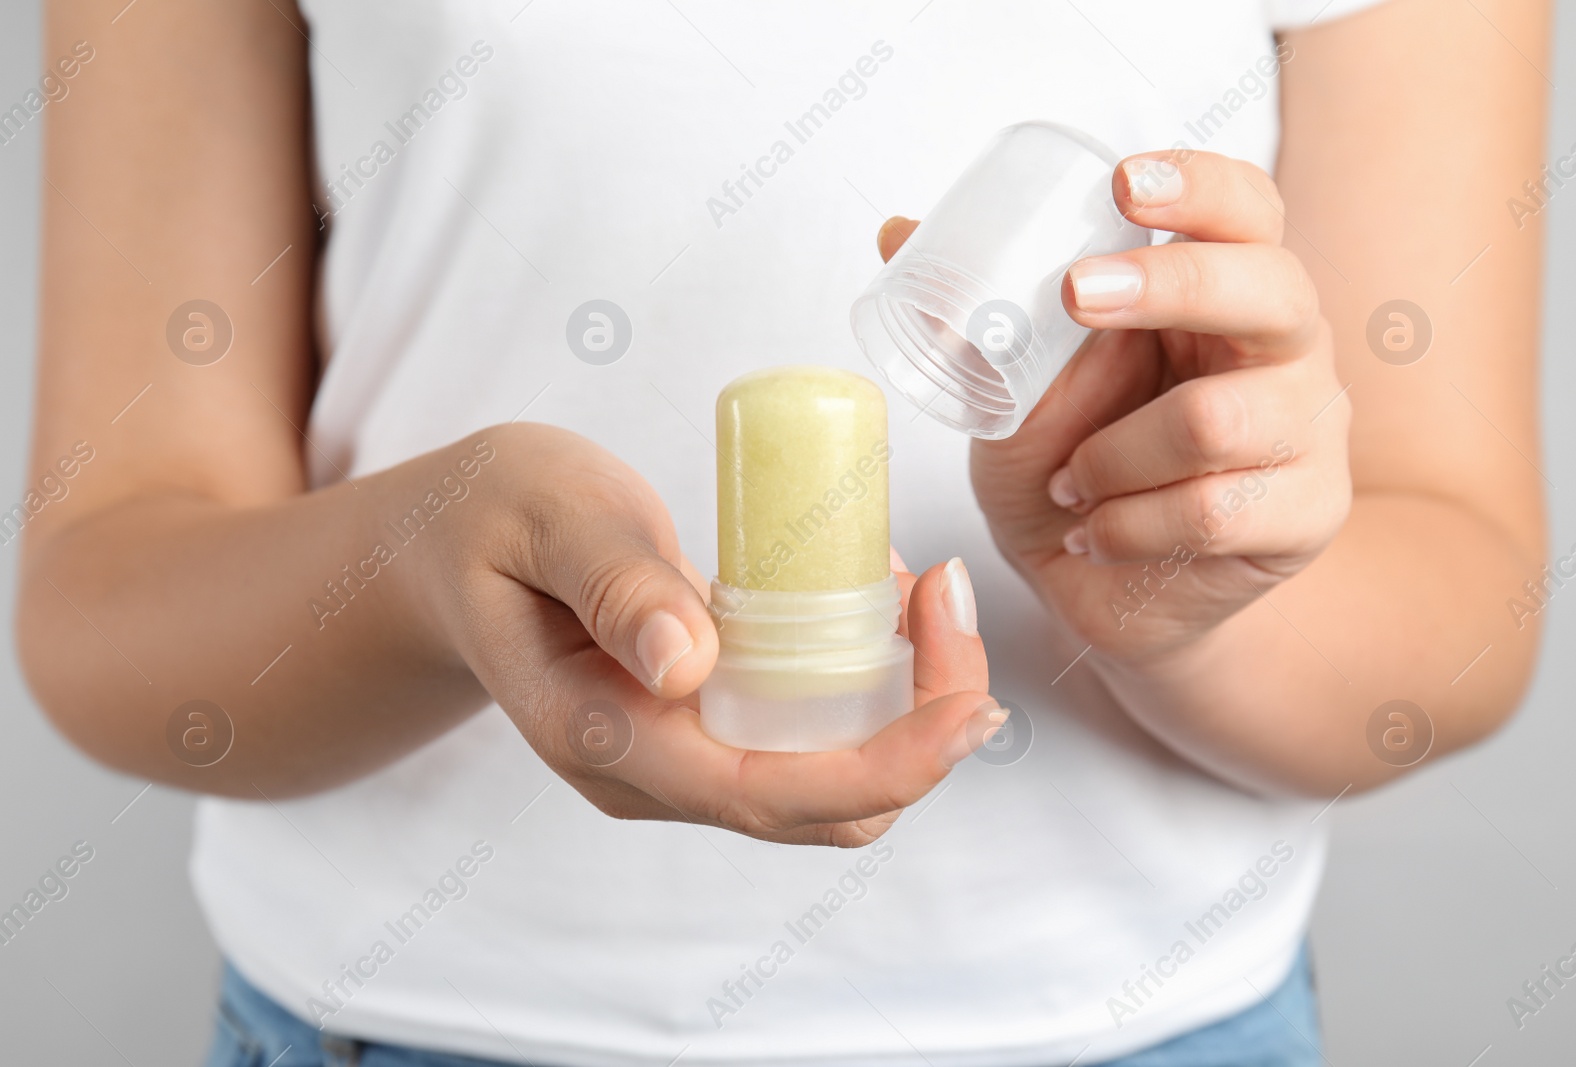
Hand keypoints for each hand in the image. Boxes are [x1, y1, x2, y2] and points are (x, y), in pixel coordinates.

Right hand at [409, 422, 995, 845]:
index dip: (892, 758)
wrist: (450, 551)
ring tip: (922, 590)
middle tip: (947, 593)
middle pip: (830, 805)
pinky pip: (816, 738)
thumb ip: (614, 583)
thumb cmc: (490, 523)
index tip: (962, 677)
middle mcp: (652, 777)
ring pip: (837, 781)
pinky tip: (879, 601)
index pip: (772, 796)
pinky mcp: (707, 733)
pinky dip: (874, 682)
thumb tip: (690, 665)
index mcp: (604, 739)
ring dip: (909, 702)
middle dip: (924, 725)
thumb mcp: (545, 516)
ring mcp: (682, 763)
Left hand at [877, 150, 1351, 663]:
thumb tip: (895, 230)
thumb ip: (980, 315)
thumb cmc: (1069, 468)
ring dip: (1111, 458)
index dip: (1199, 185)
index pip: (1247, 210)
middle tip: (1078, 295)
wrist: (1098, 589)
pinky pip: (1210, 510)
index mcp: (1222, 291)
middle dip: (1167, 285)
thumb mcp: (1015, 388)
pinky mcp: (1306, 514)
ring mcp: (1310, 430)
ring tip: (1070, 484)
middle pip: (1268, 287)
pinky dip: (1126, 526)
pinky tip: (1095, 534)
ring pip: (1215, 420)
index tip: (1121, 184)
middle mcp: (1285, 347)